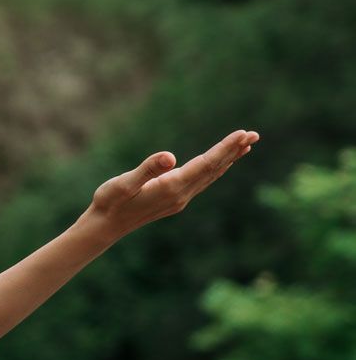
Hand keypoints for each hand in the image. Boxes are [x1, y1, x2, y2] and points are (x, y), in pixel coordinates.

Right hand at [82, 129, 258, 238]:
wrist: (104, 226)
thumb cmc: (110, 202)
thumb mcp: (123, 183)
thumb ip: (147, 169)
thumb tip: (170, 157)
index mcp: (172, 188)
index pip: (206, 164)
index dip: (225, 148)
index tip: (242, 134)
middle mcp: (181, 195)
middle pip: (214, 169)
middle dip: (234, 151)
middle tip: (254, 134)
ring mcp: (180, 199)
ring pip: (211, 175)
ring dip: (229, 159)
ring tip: (246, 144)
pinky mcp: (175, 199)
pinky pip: (202, 181)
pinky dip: (216, 168)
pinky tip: (221, 163)